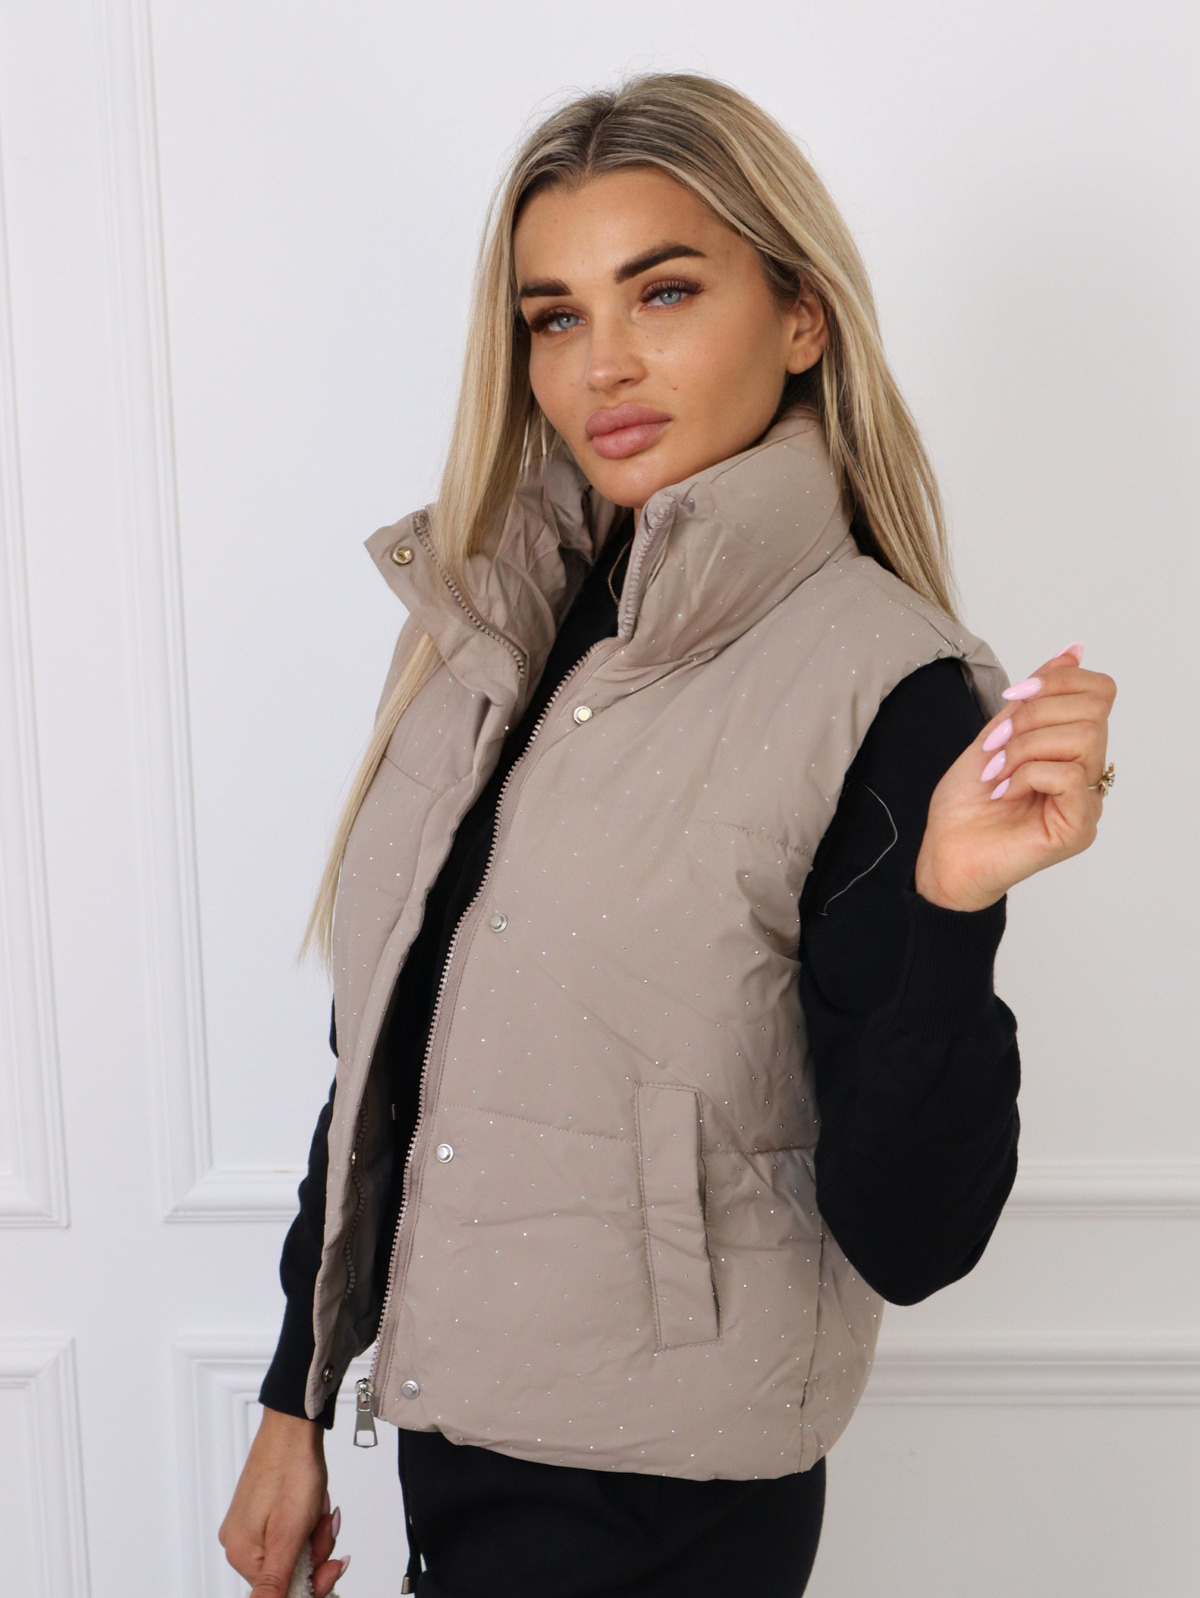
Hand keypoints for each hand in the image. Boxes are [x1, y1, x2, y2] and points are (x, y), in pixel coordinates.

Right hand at [219, 1407, 348, 1596]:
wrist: (293, 1427)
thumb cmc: (291, 1470)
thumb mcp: (289, 1535)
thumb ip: (276, 1582)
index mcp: (242, 1555)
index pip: (280, 1593)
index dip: (313, 1583)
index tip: (333, 1565)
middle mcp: (240, 1544)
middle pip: (289, 1572)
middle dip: (316, 1551)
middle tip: (325, 1524)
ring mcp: (250, 1527)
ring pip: (293, 1551)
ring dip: (314, 1533)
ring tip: (320, 1509)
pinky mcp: (262, 1512)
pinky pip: (291, 1533)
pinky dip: (307, 1522)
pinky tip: (314, 1505)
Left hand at [914, 642, 1116, 912]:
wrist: (944, 854)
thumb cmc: (966, 805)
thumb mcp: (997, 734)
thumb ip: (1033, 699)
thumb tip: (1073, 651)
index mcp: (1073, 748)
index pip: (1099, 691)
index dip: (1057, 681)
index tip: (1010, 700)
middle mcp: (1089, 774)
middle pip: (1094, 708)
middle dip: (1033, 716)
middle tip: (997, 745)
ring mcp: (1088, 802)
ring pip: (1084, 738)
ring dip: (1026, 747)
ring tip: (998, 772)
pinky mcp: (1079, 827)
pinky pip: (1070, 775)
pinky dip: (1027, 775)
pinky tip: (1006, 793)